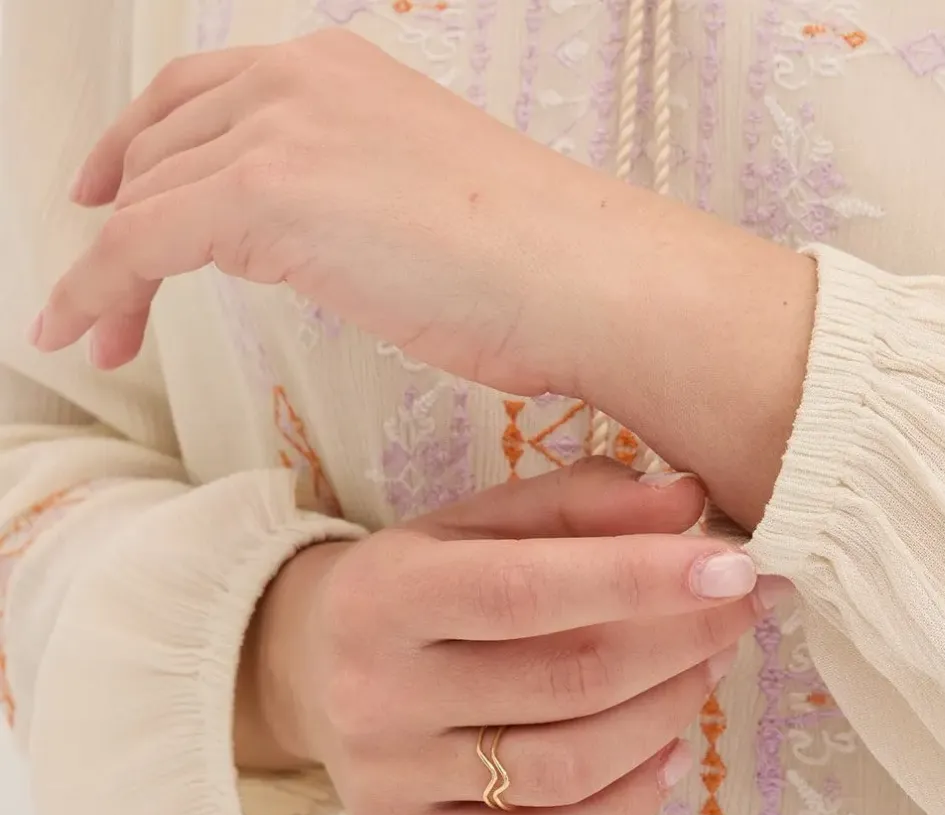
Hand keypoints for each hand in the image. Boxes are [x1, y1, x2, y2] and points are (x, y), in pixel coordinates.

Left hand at [33, 26, 816, 526]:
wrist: (589, 280)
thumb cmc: (544, 270)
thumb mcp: (434, 205)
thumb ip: (365, 199)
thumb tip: (341, 244)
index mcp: (342, 72)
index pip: (210, 96)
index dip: (150, 148)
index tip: (120, 197)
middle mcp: (298, 78)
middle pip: (161, 135)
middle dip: (117, 206)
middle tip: (95, 282)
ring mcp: (278, 130)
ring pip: (141, 196)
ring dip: (102, 270)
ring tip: (91, 335)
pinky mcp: (262, 195)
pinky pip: (135, 244)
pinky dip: (93, 290)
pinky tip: (79, 336)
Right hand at [238, 459, 769, 814]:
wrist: (308, 671)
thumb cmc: (422, 586)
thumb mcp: (480, 523)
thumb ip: (581, 505)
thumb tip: (689, 503)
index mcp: (382, 594)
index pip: (528, 591)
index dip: (641, 580)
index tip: (734, 567)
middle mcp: (374, 694)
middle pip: (564, 683)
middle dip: (676, 645)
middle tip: (739, 614)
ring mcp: (388, 781)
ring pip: (565, 769)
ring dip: (664, 718)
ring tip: (708, 671)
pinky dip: (624, 806)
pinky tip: (669, 756)